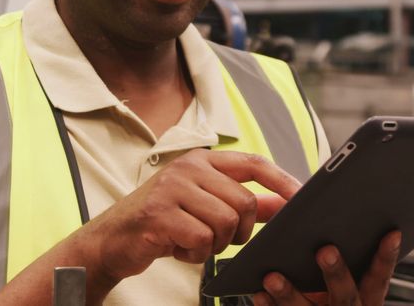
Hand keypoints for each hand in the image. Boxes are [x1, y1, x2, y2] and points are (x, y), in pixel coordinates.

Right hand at [75, 150, 301, 283]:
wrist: (111, 241)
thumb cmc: (163, 223)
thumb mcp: (205, 208)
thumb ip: (246, 204)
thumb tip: (284, 204)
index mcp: (203, 160)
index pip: (254, 163)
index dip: (282, 180)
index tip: (302, 198)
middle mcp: (189, 167)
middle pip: (245, 201)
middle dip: (239, 231)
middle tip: (218, 240)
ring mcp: (172, 188)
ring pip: (226, 221)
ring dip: (215, 244)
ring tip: (193, 242)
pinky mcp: (160, 213)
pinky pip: (202, 239)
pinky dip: (195, 253)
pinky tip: (178, 248)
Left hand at [252, 230, 401, 305]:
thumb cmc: (335, 297)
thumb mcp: (350, 283)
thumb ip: (346, 257)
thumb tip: (334, 217)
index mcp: (366, 299)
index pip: (380, 277)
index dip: (386, 256)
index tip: (391, 233)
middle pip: (346, 296)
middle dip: (336, 272)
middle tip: (325, 250)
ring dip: (290, 293)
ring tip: (272, 276)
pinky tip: (259, 292)